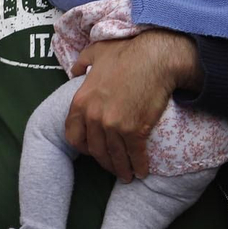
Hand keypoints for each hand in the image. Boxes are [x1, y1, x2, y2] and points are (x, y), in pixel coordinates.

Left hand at [65, 29, 198, 181]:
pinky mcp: (135, 130)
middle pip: (94, 150)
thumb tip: (74, 69)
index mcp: (80, 102)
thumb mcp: (94, 52)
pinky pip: (134, 154)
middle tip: (112, 167)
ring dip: (121, 169)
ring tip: (127, 176)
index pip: (73, 135)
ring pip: (114, 155)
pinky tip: (142, 171)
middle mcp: (93, 117)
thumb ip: (81, 63)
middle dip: (103, 162)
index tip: (91, 151)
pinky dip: (138, 165)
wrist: (154, 58)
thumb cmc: (126, 52)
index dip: (82, 146)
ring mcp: (113, 125)